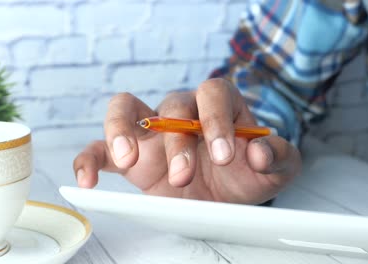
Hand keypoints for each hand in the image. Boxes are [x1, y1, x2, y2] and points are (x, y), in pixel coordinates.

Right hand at [73, 78, 300, 203]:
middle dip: (177, 142)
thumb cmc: (245, 174)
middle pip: (172, 105)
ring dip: (122, 130)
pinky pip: (100, 148)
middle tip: (184, 177)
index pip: (213, 93)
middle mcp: (183, 112)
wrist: (224, 195)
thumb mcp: (275, 170)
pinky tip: (88, 180)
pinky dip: (89, 159)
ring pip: (125, 109)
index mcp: (219, 107)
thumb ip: (279, 157)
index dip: (216, 119)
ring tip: (129, 159)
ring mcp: (152, 132)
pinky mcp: (132, 157)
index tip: (223, 154)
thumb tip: (259, 152)